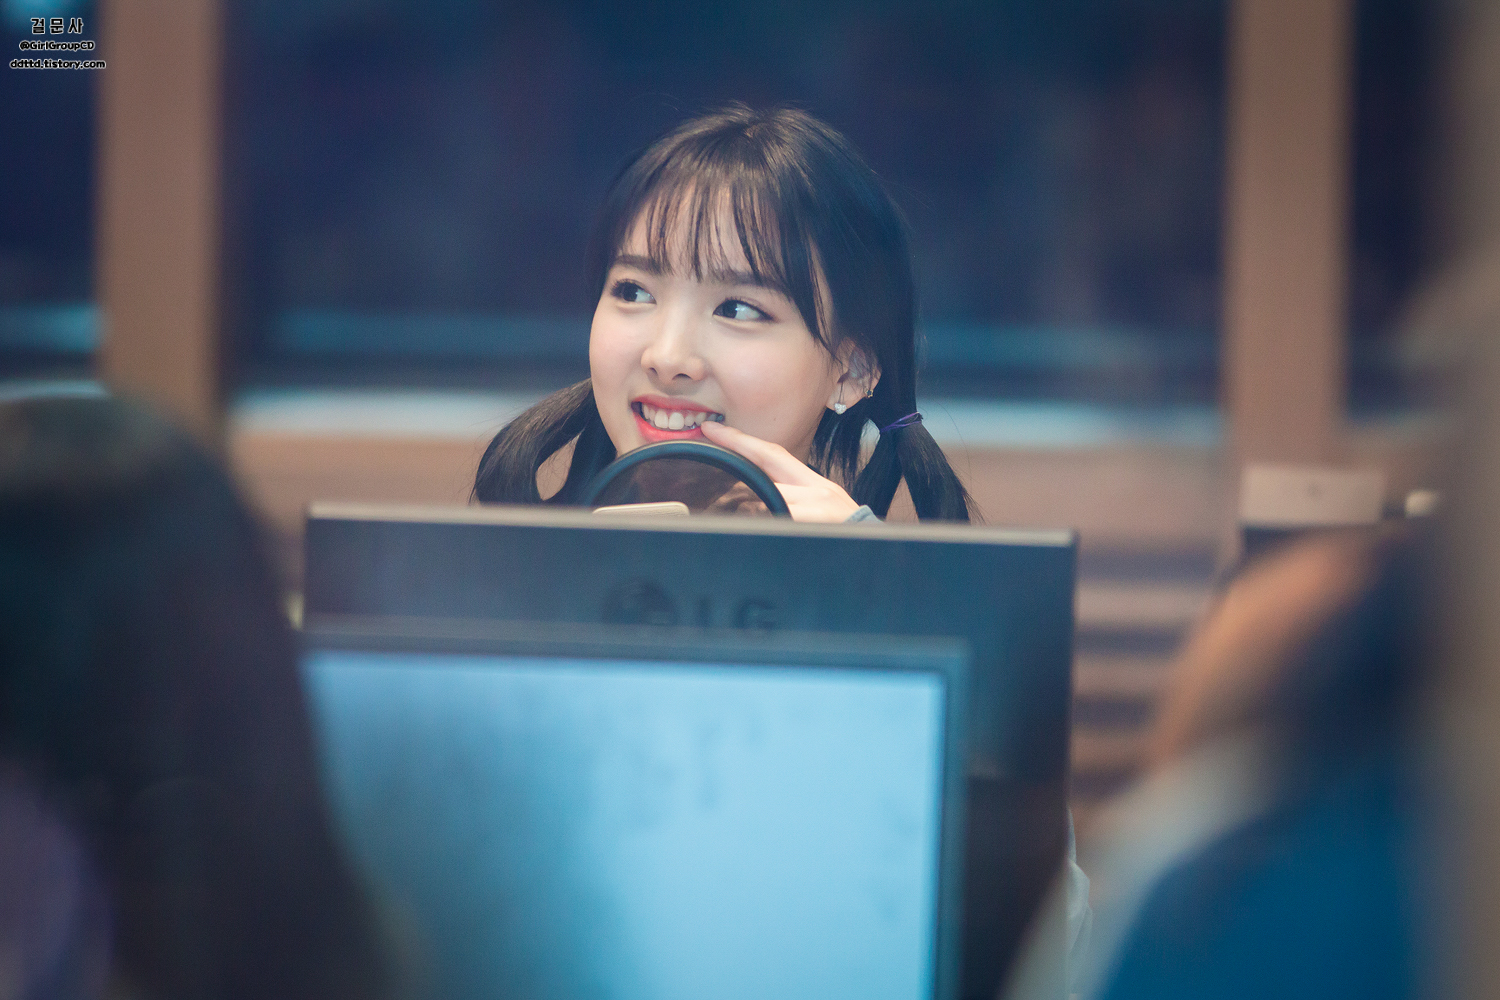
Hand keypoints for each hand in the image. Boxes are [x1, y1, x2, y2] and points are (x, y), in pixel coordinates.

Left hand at [699, 420, 861, 522]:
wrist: (879, 554)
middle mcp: (818, 490)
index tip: (712, 430)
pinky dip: (762, 523)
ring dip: (746, 505)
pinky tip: (753, 530)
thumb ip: (791, 501)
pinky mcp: (816, 524)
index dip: (741, 441)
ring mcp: (818, 508)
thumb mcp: (821, 512)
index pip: (773, 455)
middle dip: (737, 456)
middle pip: (767, 468)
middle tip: (709, 445)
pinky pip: (778, 516)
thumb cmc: (844, 536)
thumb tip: (750, 501)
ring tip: (729, 511)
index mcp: (816, 485)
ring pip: (766, 496)